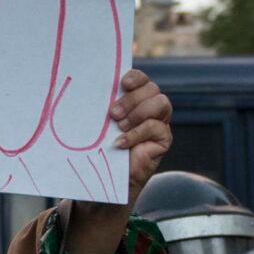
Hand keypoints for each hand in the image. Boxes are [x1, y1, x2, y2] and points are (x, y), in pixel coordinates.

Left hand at [111, 68, 172, 202]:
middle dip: (132, 99)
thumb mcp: (101, 123)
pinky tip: (121, 143)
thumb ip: (103, 106)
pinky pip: (157, 127)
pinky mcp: (164, 138)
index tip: (122, 84)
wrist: (109, 176)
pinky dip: (137, 134)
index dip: (135, 77)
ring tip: (119, 126)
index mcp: (135, 97)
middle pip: (152, 89)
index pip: (141, 79)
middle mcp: (150, 106)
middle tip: (113, 113)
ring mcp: (160, 121)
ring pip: (161, 103)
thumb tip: (88, 88)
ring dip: (138, 113)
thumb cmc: (102, 146)